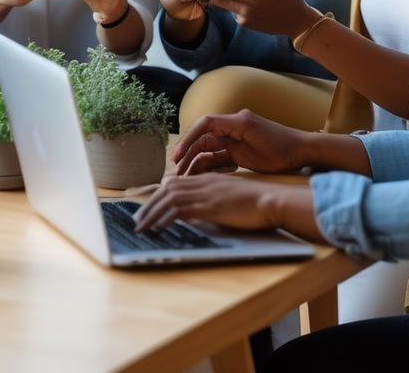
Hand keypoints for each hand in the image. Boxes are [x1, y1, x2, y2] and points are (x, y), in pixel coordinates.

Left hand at [132, 173, 276, 233]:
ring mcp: (206, 193)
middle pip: (168, 189)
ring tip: (140, 227)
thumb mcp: (230, 198)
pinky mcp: (210, 206)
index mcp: (208, 179)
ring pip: (170, 199)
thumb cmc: (256, 203)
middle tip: (137, 219)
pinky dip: (166, 218)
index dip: (158, 194)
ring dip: (152, 213)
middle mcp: (204, 183)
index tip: (148, 207)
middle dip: (150, 204)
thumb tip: (198, 213)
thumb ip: (213, 201)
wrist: (271, 200)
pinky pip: (181, 210)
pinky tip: (157, 228)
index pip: (175, 183)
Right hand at [172, 111, 308, 175]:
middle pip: (203, 138)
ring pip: (208, 149)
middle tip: (177, 170)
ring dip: (196, 161)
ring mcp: (235, 138)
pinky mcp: (238, 150)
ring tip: (185, 177)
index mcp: (236, 122)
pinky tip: (200, 177)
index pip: (205, 124)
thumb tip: (207, 149)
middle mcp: (232, 127)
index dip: (189, 138)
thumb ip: (231, 148)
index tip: (179, 154)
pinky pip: (218, 156)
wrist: (302, 152)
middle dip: (188, 153)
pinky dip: (208, 165)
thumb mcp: (256, 151)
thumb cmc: (282, 150)